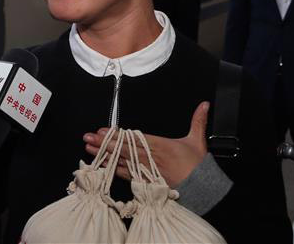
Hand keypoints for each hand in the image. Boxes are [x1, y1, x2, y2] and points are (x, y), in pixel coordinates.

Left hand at [84, 101, 208, 185]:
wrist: (201, 188)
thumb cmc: (197, 165)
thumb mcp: (198, 141)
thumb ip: (198, 121)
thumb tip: (205, 105)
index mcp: (160, 146)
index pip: (134, 138)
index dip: (117, 135)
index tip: (103, 130)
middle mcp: (150, 158)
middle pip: (123, 148)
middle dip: (104, 142)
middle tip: (88, 137)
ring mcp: (146, 170)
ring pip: (120, 161)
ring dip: (104, 154)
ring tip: (89, 148)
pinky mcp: (145, 181)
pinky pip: (125, 175)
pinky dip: (112, 169)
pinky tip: (101, 165)